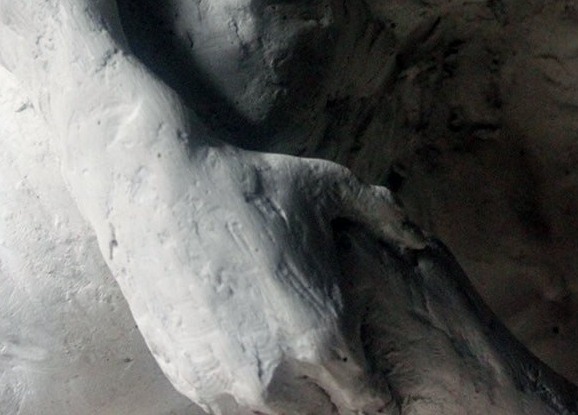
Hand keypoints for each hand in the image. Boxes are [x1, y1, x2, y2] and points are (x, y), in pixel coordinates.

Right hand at [111, 139, 423, 414]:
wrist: (156, 191)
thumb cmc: (250, 184)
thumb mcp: (330, 187)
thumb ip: (386, 217)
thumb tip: (422, 241)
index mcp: (325, 337)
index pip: (374, 404)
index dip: (380, 388)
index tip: (375, 366)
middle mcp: (278, 377)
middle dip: (339, 395)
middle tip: (337, 362)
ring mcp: (229, 387)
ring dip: (296, 400)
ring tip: (295, 358)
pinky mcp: (190, 383)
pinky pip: (236, 411)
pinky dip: (251, 394)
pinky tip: (253, 352)